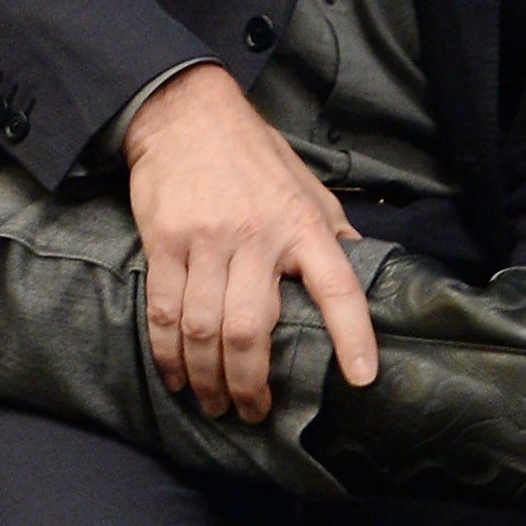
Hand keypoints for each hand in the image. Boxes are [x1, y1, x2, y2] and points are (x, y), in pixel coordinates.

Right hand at [123, 63, 378, 420]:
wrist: (185, 112)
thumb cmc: (252, 152)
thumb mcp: (306, 184)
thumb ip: (331, 230)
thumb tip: (361, 269)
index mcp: (302, 224)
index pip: (337, 286)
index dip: (352, 334)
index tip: (361, 378)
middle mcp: (256, 236)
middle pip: (251, 329)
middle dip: (251, 384)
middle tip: (253, 412)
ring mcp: (206, 240)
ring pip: (204, 330)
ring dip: (208, 378)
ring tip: (214, 404)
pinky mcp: (164, 242)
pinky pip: (164, 311)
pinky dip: (168, 353)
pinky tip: (175, 376)